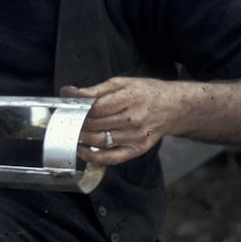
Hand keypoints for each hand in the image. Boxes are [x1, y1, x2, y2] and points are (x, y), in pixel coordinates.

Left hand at [62, 77, 180, 165]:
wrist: (173, 107)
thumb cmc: (146, 92)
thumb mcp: (122, 83)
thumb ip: (94, 90)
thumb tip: (68, 92)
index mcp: (129, 98)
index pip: (95, 107)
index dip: (77, 108)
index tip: (67, 107)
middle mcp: (133, 119)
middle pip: (95, 125)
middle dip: (77, 123)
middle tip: (66, 120)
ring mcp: (135, 137)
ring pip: (99, 141)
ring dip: (81, 138)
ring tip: (73, 133)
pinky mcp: (137, 149)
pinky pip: (111, 158)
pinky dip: (93, 157)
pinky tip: (83, 150)